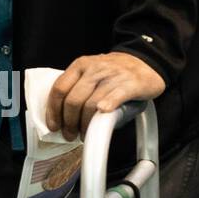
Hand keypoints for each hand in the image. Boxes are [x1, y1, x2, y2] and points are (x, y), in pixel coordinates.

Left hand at [44, 52, 165, 141]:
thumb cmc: (113, 72)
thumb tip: (61, 115)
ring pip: (91, 104)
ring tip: (84, 135)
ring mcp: (112, 76)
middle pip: (73, 100)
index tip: (53, 126)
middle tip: (70, 135)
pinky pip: (115, 97)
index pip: (59, 89)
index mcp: (80, 65)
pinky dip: (107, 107)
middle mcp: (94, 69)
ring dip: (85, 124)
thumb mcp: (91, 73)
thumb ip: (77, 87)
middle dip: (69, 122)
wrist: (145, 62)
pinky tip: (102, 115)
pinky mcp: (130, 84)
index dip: (53, 110)